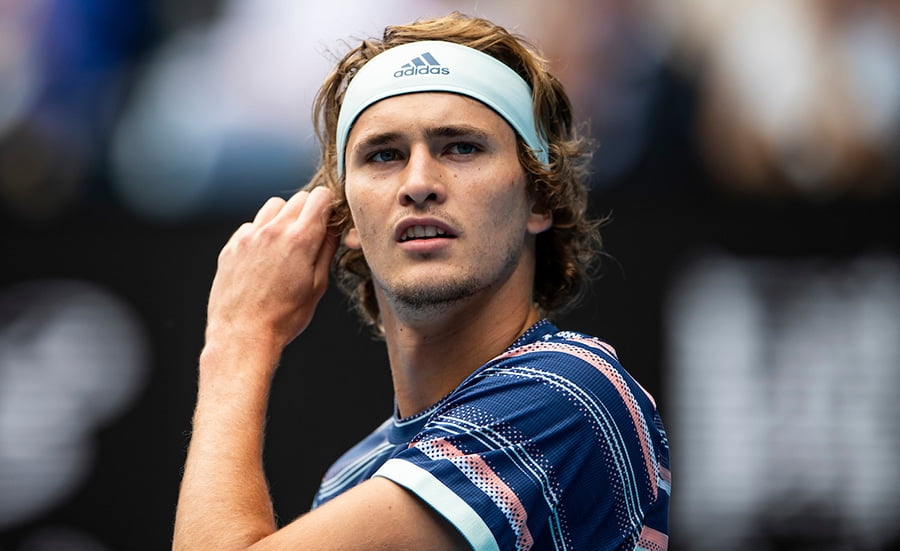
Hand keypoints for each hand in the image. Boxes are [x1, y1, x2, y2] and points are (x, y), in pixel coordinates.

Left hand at [205, 186, 338, 354]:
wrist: (242, 334)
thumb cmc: (284, 317)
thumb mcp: (317, 286)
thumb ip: (326, 251)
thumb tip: (333, 230)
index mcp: (300, 240)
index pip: (320, 197)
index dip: (329, 207)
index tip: (329, 221)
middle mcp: (273, 231)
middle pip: (299, 199)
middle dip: (309, 213)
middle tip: (310, 238)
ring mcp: (249, 236)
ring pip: (273, 206)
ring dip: (284, 218)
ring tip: (285, 245)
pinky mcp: (232, 246)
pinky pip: (251, 225)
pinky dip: (261, 234)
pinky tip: (263, 258)